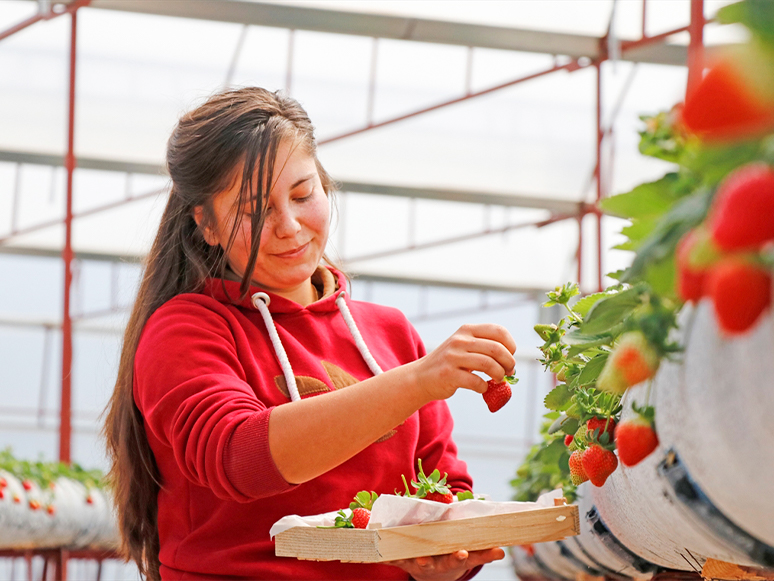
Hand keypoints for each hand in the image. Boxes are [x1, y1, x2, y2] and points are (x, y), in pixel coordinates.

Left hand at [387, 548, 504, 580]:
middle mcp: (433, 564)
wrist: (434, 574)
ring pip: (411, 562)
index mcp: (449, 562)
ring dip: (406, 560)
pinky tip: (379, 554)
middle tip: (425, 560)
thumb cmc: (453, 558)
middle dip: (427, 562)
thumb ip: (483, 554)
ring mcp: (417, 563)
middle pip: (432, 564)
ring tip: (402, 557)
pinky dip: (387, 556)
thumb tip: (502, 552)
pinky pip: (394, 558)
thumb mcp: (469, 558)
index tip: (461, 553)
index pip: (456, 561)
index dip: (458, 558)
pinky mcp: (404, 560)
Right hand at [406, 324, 516, 401]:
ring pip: (488, 364)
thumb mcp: (463, 346)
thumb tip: (511, 362)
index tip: (511, 356)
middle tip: (509, 372)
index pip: (498, 331)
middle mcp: (459, 341)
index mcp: (466, 330)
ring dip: (499, 375)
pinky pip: (476, 381)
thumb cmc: (449, 363)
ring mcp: (453, 357)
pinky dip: (484, 387)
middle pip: (496, 349)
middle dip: (509, 362)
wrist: (420, 377)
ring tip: (498, 380)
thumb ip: (484, 347)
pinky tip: (482, 388)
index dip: (510, 345)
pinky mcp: (448, 375)